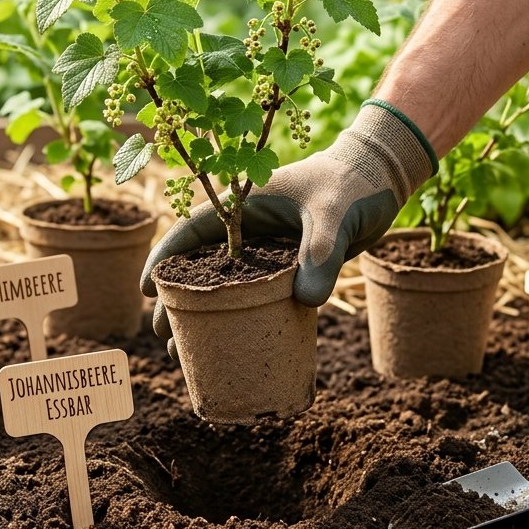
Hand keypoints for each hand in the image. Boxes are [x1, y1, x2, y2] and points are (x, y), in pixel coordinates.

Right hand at [140, 101, 435, 342]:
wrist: (382, 178)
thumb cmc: (352, 184)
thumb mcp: (333, 214)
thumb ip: (320, 253)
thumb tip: (306, 301)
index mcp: (243, 204)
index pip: (190, 231)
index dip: (164, 258)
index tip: (146, 289)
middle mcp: (248, 228)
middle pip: (201, 265)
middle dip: (178, 299)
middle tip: (163, 334)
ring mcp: (267, 248)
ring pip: (226, 285)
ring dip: (206, 314)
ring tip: (186, 351)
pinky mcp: (288, 265)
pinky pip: (257, 294)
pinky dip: (243, 317)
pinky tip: (235, 344)